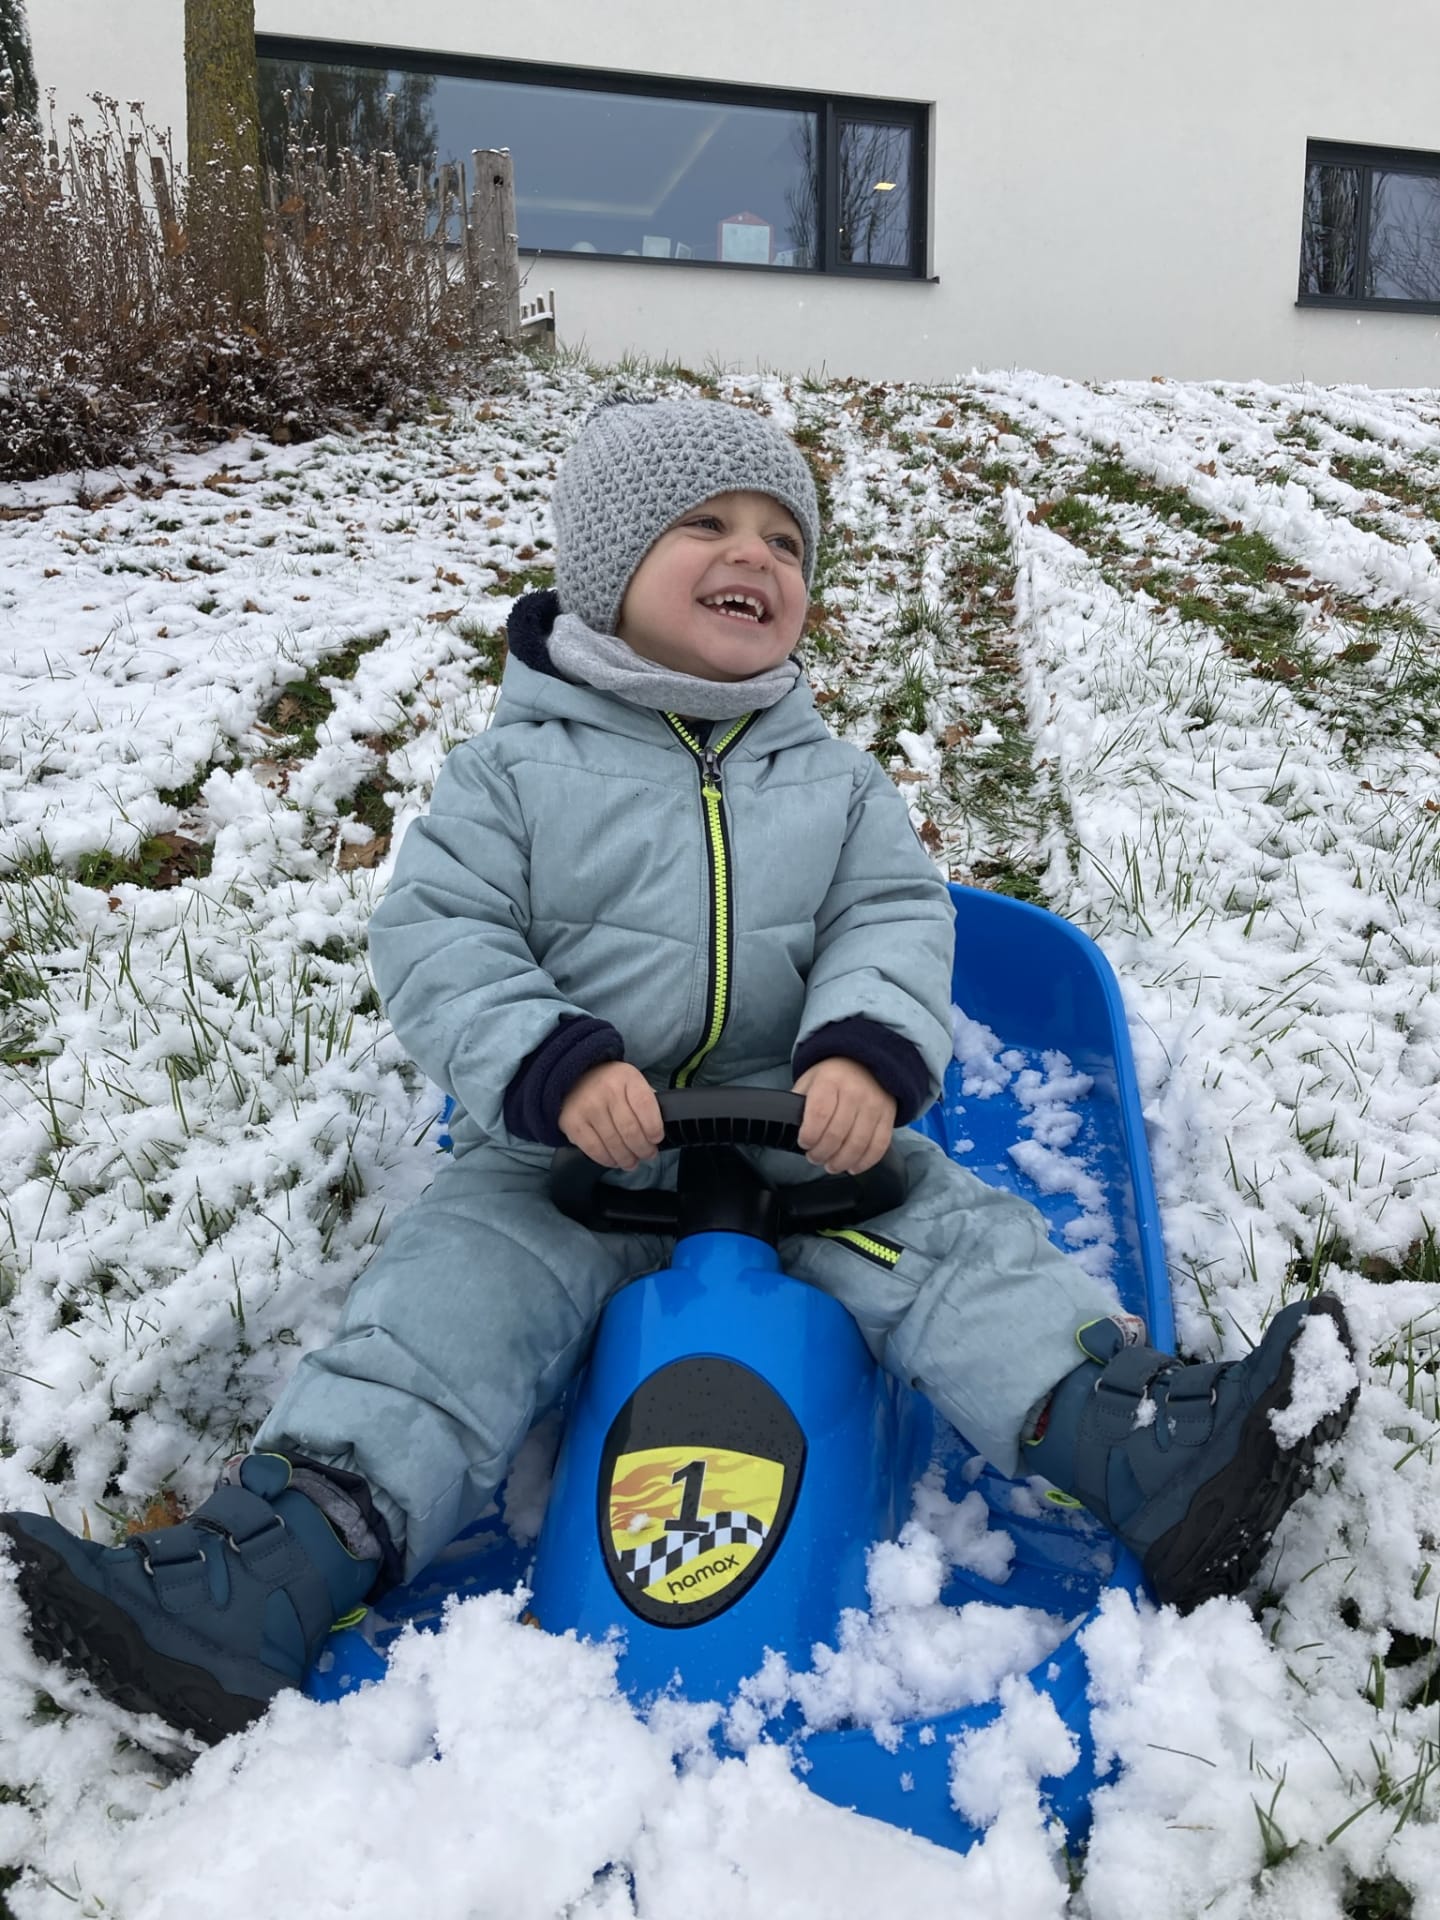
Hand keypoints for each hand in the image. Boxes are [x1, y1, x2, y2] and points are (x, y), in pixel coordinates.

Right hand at [559, 1061, 663, 1169]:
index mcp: (627, 1077)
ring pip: (614, 1143)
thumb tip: (657, 1132)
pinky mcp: (572, 1123)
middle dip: (643, 1149)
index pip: (645, 1105)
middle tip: (647, 1155)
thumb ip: (645, 1102)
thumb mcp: (631, 1083)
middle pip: (630, 1129)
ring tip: (632, 1162)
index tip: (657, 1139)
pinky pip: (594, 1149)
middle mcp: (606, 1090)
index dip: (654, 1127)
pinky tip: (614, 1161)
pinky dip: (607, 1159)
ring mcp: (588, 1107)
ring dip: (626, 1158)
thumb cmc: (610, 1085)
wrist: (573, 1079)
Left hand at [792, 1058, 896, 1174]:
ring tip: (831, 1166)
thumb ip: (799, 1102)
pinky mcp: (888, 1116)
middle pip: (837, 1133)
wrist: (866, 1061)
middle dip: (822, 1153)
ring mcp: (874, 1104)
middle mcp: (854, 1092)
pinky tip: (853, 1167)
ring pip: (858, 1143)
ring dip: (841, 1162)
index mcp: (830, 1080)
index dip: (810, 1135)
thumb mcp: (810, 1080)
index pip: (819, 1113)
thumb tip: (790, 1127)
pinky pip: (879, 1145)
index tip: (804, 1143)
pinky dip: (865, 1162)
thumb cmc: (833, 1076)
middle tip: (815, 1158)